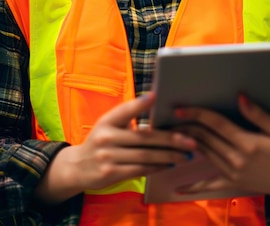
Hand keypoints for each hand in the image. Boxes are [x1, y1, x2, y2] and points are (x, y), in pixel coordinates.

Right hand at [35, 93, 195, 204]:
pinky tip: (170, 164)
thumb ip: (128, 116)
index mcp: (107, 121)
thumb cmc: (101, 141)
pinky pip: (140, 170)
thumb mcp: (108, 124)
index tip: (157, 96)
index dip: (141, 103)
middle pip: (145, 138)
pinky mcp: (110, 174)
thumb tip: (156, 104)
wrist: (78, 167)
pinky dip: (157, 167)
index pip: (126, 109)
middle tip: (191, 141)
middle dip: (171, 140)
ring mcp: (107, 156)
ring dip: (169, 156)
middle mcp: (106, 137)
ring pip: (146, 156)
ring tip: (186, 155)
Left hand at [173, 94, 269, 212]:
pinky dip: (193, 186)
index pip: (216, 124)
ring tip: (173, 132)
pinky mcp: (231, 183)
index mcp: (248, 143)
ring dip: (187, 142)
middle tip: (172, 116)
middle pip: (205, 138)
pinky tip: (179, 188)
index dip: (197, 114)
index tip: (181, 107)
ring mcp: (232, 172)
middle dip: (187, 125)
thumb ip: (258, 114)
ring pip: (203, 153)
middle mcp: (236, 158)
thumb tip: (240, 97)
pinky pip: (209, 184)